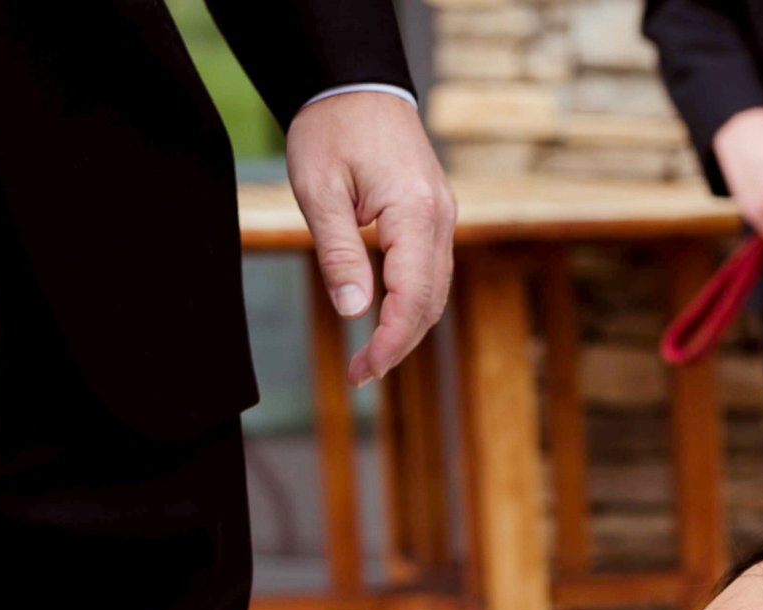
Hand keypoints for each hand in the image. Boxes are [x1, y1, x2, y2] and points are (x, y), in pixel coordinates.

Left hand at [284, 91, 454, 386]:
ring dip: (408, 327)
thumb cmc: (331, 128)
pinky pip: (432, 271)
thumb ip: (339, 252)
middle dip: (398, 344)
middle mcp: (441, 220)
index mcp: (415, 214)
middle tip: (360, 374)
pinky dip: (413, 302)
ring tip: (371, 355)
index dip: (390, 342)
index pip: (412, 297)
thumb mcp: (319, 190)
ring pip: (436, 291)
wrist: (356, 83)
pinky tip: (387, 316)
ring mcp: (443, 218)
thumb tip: (353, 311)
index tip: (364, 371)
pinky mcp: (435, 216)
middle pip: (431, 302)